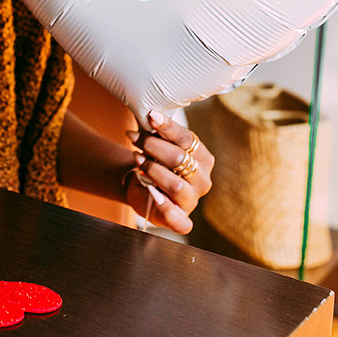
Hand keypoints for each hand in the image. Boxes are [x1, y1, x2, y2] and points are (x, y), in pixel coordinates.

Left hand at [124, 110, 213, 233]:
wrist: (143, 190)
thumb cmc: (155, 164)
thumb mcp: (157, 147)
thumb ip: (157, 134)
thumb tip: (151, 116)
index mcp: (203, 158)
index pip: (187, 139)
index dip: (168, 127)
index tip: (150, 116)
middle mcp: (203, 179)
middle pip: (179, 159)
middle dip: (153, 146)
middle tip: (135, 138)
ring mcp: (193, 200)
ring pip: (176, 185)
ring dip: (152, 170)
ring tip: (137, 159)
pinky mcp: (182, 220)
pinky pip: (179, 220)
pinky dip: (165, 207)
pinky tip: (152, 194)